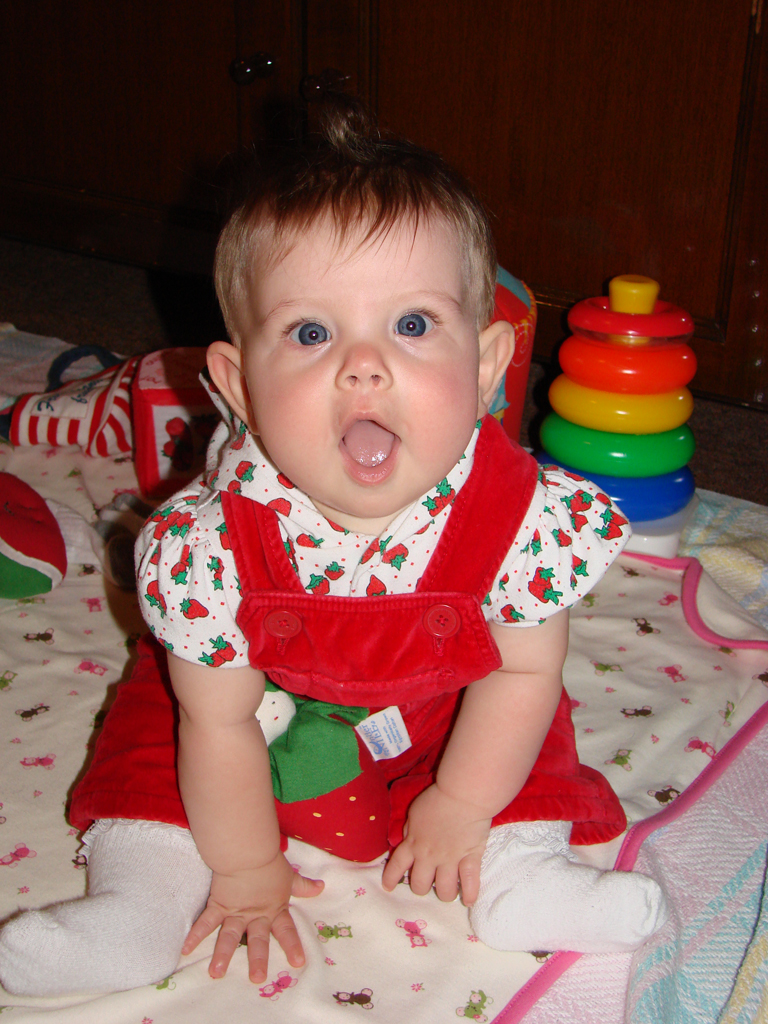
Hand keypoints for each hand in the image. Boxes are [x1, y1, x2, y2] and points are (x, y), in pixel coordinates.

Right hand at [182, 850, 323, 981]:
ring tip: (216, 973)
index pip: (285, 930)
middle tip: (257, 979)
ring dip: (222, 955)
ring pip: (229, 936)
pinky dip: (195, 934)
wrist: (248, 849)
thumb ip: (302, 885)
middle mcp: (255, 914)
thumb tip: (321, 887)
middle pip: (258, 940)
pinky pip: (206, 921)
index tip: (297, 962)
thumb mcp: (289, 875)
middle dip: (257, 959)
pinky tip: (185, 949)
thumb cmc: (270, 861)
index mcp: (274, 908)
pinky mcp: (219, 904)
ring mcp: (236, 911)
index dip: (292, 945)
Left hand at [381, 784, 490, 904]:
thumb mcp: (415, 812)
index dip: (390, 878)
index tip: (388, 887)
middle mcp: (429, 856)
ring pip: (444, 890)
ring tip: (449, 890)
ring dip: (445, 893)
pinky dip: (470, 894)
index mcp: (413, 843)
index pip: (396, 865)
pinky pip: (470, 883)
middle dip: (422, 887)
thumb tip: (407, 840)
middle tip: (429, 882)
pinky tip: (469, 900)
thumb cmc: (437, 799)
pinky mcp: (470, 858)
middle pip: (420, 885)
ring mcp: (450, 860)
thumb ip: (410, 830)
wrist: (462, 795)